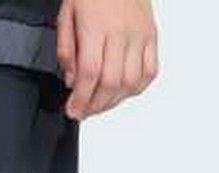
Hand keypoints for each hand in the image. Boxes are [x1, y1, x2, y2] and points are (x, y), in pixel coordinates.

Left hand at [56, 0, 158, 120]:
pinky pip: (149, 71)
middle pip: (110, 82)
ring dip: (114, 101)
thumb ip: (66, 49)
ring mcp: (139, 35)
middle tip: (83, 112)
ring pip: (131, 82)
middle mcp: (121, 32)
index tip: (73, 110)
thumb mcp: (67, 14)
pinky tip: (122, 92)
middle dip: (95, 106)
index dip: (81, 99)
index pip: (90, 73)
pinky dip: (136, 88)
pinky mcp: (152, 36)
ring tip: (100, 105)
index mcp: (96, 26)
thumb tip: (71, 79)